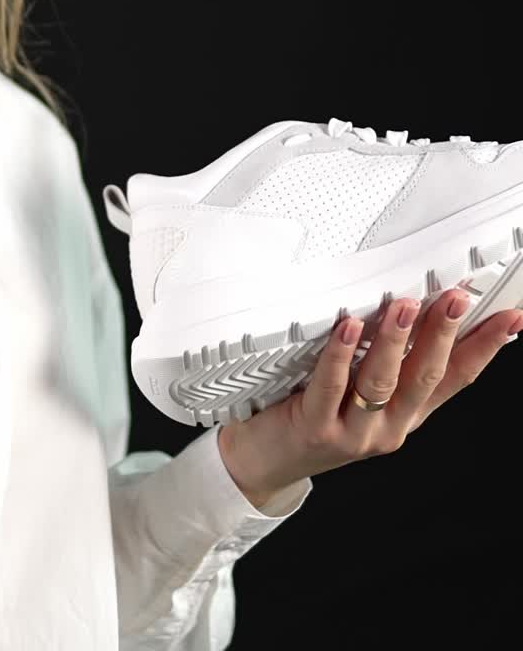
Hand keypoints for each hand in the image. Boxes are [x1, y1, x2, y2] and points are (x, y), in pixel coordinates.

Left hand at [218, 289, 522, 506]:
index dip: (484, 348)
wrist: (263, 465)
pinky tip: (348, 326)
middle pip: (425, 377)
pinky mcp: (316, 429)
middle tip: (457, 297)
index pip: (455, 379)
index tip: (509, 318)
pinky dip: (341, 355)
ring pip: (383, 383)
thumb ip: (384, 360)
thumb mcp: (359, 393)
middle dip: (444, 335)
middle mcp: (388, 427)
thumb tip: (407, 308)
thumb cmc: (309, 416)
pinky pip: (331, 386)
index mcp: (406, 416)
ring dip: (396, 341)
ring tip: (405, 304)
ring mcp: (354, 432)